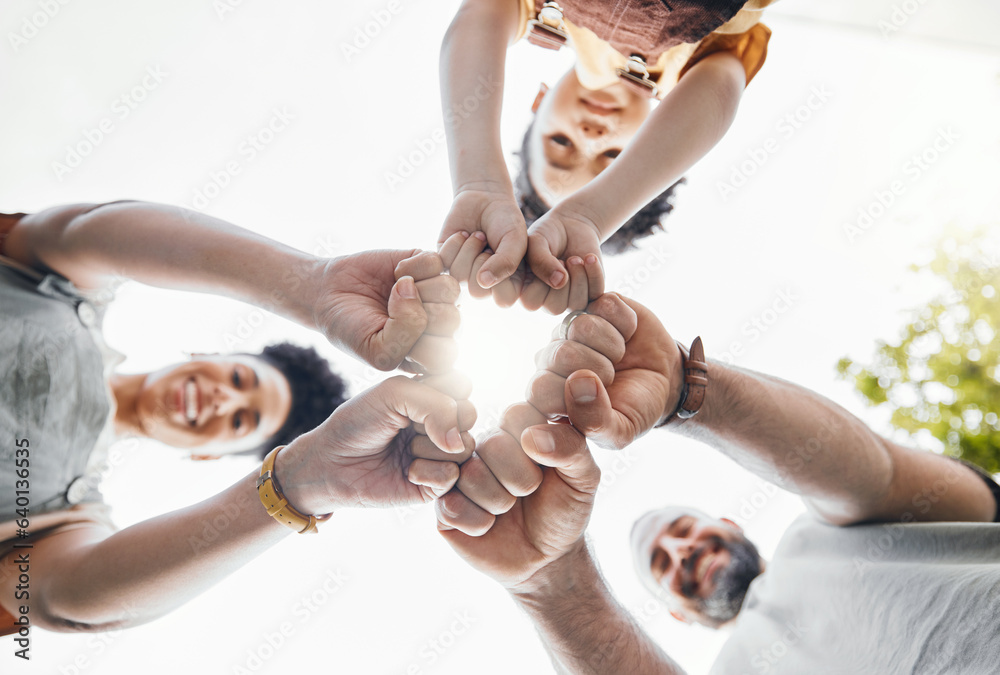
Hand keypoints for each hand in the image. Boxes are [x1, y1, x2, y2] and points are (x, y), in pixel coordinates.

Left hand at [277, 373, 476, 511]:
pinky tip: (407, 473)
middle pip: (469, 415)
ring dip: (426, 448)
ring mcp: (443, 455)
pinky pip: (452, 476)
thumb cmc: (359, 422)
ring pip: (464, 447)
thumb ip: (436, 405)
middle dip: (434, 419)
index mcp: (435, 396)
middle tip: (406, 426)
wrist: (332, 463)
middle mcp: (443, 424)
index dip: (438, 392)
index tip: (407, 400)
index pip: (462, 385)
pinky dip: (426, 472)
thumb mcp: (394, 394)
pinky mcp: (438, 485)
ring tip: (403, 450)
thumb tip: (459, 445)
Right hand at [313, 250, 459, 372]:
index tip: (388, 337)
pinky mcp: (430, 265)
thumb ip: (403, 335)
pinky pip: (435, 262)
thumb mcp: (375, 350)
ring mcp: (438, 293)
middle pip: (452, 318)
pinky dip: (409, 266)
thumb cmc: (353, 328)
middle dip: (414, 313)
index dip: (415, 343)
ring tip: (394, 292)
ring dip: (415, 288)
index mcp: (433, 353)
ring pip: (450, 288)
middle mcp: (442, 324)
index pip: (446, 353)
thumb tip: (414, 289)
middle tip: (389, 311)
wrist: (330, 293)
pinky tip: (395, 274)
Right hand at [436, 403, 599, 593]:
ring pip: (471, 475)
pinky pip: (451, 505)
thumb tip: (532, 437)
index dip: (536, 444)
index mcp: (520, 424)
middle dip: (521, 480)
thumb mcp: (583, 478)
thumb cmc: (564, 511)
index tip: (549, 465)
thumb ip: (571, 446)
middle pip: (493, 445)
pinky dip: (479, 523)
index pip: (519, 413)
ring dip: (500, 503)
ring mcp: (460, 470)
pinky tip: (488, 525)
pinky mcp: (442, 501)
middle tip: (529, 492)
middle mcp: (487, 441)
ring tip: (508, 509)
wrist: (546, 559)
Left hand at [438, 186, 526, 300]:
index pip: (503, 299)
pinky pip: (444, 262)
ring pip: (459, 276)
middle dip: (483, 262)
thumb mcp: (515, 239)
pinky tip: (463, 234)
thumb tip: (483, 282)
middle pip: (477, 292)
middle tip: (488, 244)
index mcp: (506, 284)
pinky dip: (455, 243)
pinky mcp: (444, 261)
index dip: (504, 278)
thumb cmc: (505, 220)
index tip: (507, 254)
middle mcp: (483, 284)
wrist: (484, 197)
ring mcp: (463, 273)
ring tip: (478, 235)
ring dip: (469, 249)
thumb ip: (506, 262)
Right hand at [522, 206, 604, 313]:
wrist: (572, 226)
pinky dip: (595, 273)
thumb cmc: (548, 234)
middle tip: (563, 259)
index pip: (531, 303)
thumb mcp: (536, 241)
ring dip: (579, 277)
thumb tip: (559, 282)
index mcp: (527, 291)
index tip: (544, 260)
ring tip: (575, 258)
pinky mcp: (590, 293)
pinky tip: (589, 258)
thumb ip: (540, 260)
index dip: (539, 283)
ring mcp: (569, 299)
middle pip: (555, 308)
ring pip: (577, 304)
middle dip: (562, 280)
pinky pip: (596, 294)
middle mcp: (546, 300)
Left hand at [527, 293, 637, 419]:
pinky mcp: (592, 303)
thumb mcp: (620, 431)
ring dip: (614, 346)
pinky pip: (606, 305)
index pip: (540, 390)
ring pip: (583, 325)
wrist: (664, 378)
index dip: (577, 397)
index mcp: (545, 395)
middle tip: (611, 378)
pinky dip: (626, 323)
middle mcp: (550, 360)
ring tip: (618, 357)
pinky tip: (626, 334)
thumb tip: (576, 383)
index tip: (599, 405)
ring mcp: (569, 329)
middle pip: (562, 354)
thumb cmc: (635, 408)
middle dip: (600, 369)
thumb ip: (594, 422)